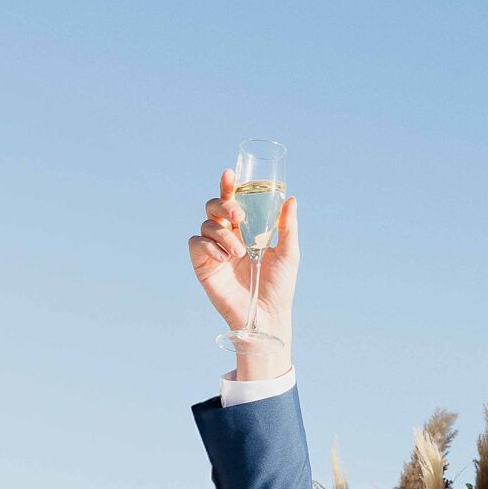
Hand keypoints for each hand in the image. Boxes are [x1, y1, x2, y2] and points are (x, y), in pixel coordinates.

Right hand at [189, 168, 298, 375]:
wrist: (267, 314)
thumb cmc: (279, 286)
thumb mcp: (288, 253)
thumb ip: (287, 227)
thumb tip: (291, 199)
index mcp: (246, 231)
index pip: (233, 203)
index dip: (228, 186)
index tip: (230, 174)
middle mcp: (228, 237)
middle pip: (214, 208)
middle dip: (222, 205)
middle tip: (238, 216)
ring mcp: (214, 251)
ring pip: (206, 224)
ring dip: (223, 234)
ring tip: (238, 252)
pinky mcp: (203, 265)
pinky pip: (196, 243)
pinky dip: (209, 246)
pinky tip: (224, 258)